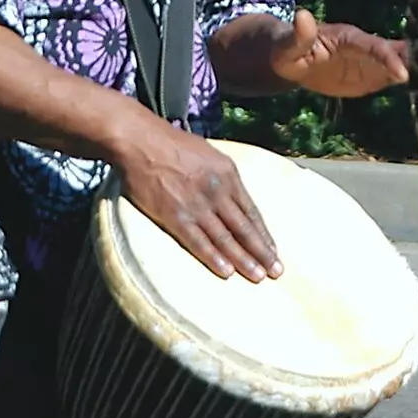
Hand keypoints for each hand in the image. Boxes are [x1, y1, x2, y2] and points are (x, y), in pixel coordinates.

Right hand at [118, 123, 281, 282]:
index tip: (273, 251)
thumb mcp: (210, 154)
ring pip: (225, 238)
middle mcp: (217, 192)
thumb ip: (223, 177)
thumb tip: (233, 198)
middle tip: (276, 272)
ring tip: (257, 276)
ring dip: (243, 260)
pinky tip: (226, 272)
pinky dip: (214, 258)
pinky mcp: (175, 216)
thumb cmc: (173, 144)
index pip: (251, 211)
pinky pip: (198, 242)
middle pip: (244, 228)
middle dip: (261, 251)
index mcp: (228, 175)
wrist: (141, 141)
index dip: (263, 234)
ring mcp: (197, 205)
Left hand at [268, 9, 408, 97]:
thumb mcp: (288, 46)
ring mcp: (371, 63)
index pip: (373, 46)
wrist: (293, 62)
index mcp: (349, 38)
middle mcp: (366, 48)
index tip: (403, 73)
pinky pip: (394, 79)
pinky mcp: (372, 77)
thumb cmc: (288, 51)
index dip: (388, 57)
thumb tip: (301, 15)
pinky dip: (414, 81)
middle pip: (396, 51)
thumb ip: (298, 35)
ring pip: (401, 64)